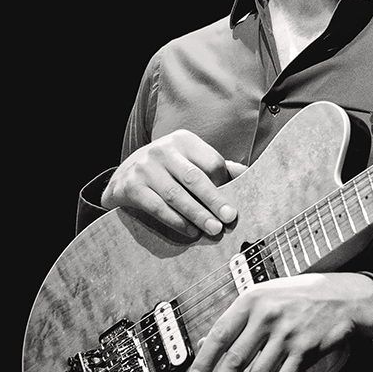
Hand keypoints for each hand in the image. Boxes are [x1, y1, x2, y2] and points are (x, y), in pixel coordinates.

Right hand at [101, 130, 246, 236]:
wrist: (124, 175)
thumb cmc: (169, 169)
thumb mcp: (190, 160)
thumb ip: (217, 167)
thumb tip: (247, 174)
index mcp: (184, 140)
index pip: (211, 162)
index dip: (226, 183)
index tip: (236, 201)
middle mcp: (163, 150)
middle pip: (195, 178)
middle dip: (215, 200)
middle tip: (230, 218)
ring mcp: (144, 167)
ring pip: (177, 195)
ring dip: (198, 215)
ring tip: (214, 229)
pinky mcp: (131, 186)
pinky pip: (158, 207)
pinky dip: (177, 221)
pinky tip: (190, 231)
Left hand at [187, 273, 372, 371]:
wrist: (342, 297)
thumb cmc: (299, 296)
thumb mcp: (266, 296)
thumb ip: (238, 318)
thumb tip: (206, 342)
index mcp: (252, 301)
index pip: (220, 335)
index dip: (205, 362)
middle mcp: (267, 317)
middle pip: (235, 361)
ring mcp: (287, 335)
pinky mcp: (305, 350)